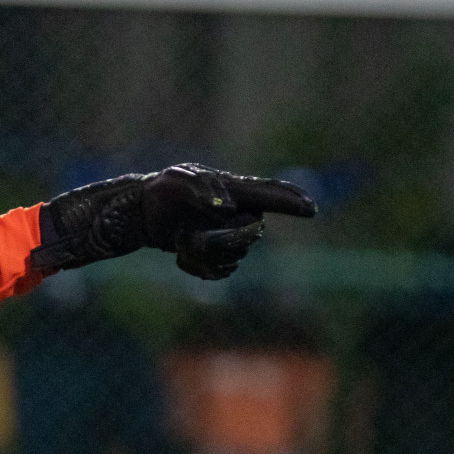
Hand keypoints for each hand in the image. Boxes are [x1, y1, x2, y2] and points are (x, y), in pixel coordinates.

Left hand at [27, 163, 316, 279]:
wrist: (141, 215)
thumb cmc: (159, 192)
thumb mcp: (173, 181)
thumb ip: (200, 187)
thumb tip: (226, 206)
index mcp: (236, 190)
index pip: (270, 194)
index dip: (290, 201)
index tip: (311, 209)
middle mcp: (238, 213)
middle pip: (251, 236)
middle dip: (223, 241)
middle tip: (191, 238)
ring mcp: (228, 236)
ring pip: (234, 257)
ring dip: (204, 254)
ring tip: (180, 241)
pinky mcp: (215, 256)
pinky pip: (220, 272)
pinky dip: (198, 268)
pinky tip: (181, 255)